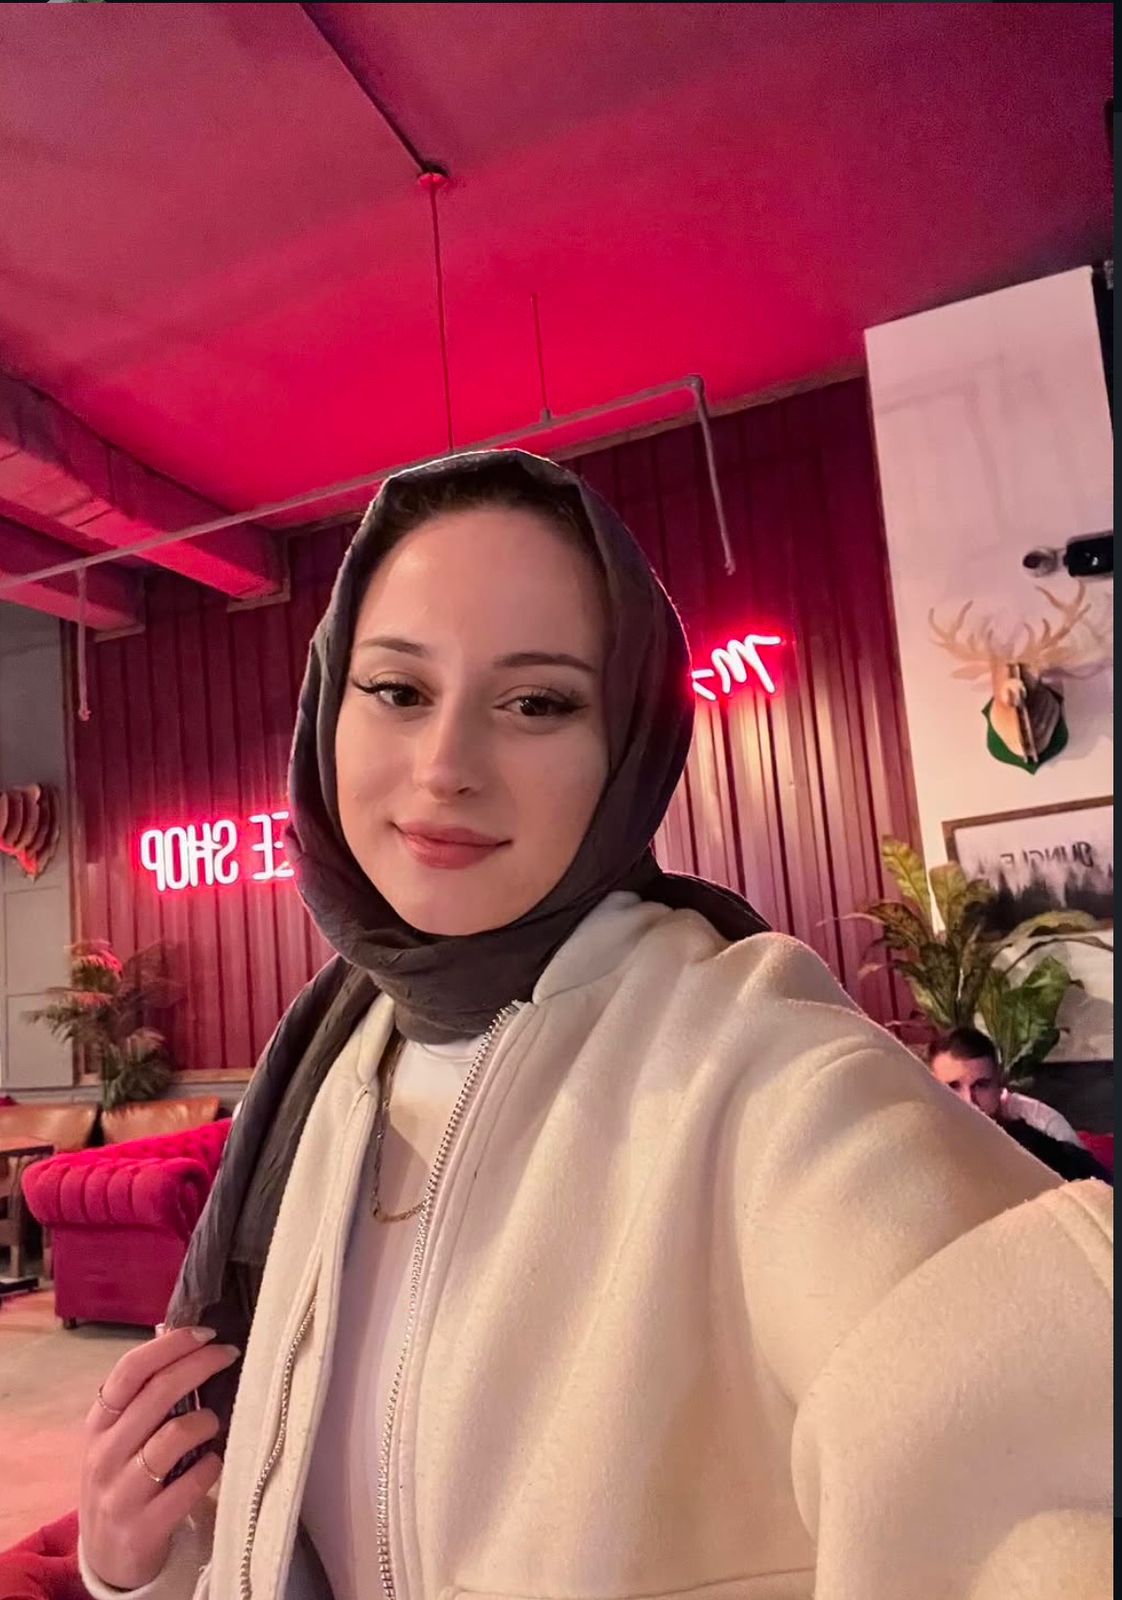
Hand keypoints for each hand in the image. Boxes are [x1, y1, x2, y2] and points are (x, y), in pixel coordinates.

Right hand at [80, 1326, 239, 1590]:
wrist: (109, 1557)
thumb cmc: (125, 1479)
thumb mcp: (122, 1435)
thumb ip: (145, 1391)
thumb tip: (174, 1329)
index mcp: (99, 1423)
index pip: (129, 1370)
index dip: (171, 1345)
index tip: (207, 1333)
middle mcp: (104, 1454)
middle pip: (156, 1394)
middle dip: (200, 1366)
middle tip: (229, 1355)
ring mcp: (121, 1493)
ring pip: (172, 1438)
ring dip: (205, 1421)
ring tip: (215, 1421)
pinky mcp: (143, 1528)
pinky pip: (189, 1485)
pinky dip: (210, 1467)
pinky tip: (215, 1462)